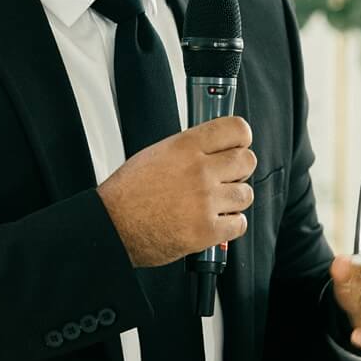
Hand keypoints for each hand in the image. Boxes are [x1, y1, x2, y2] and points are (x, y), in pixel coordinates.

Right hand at [98, 116, 255, 267]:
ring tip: (216, 203)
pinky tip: (216, 221)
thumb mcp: (156, 153)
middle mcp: (199, 171)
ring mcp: (205, 201)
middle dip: (240, 170)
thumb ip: (189, 149)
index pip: (235, 129)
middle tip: (227, 178)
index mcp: (185, 147)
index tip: (240, 145)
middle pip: (247, 161)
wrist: (113, 225)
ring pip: (245, 194)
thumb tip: (213, 148)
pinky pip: (239, 224)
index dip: (242, 138)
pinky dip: (231, 225)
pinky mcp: (207, 230)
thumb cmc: (127, 193)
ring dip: (234, 200)